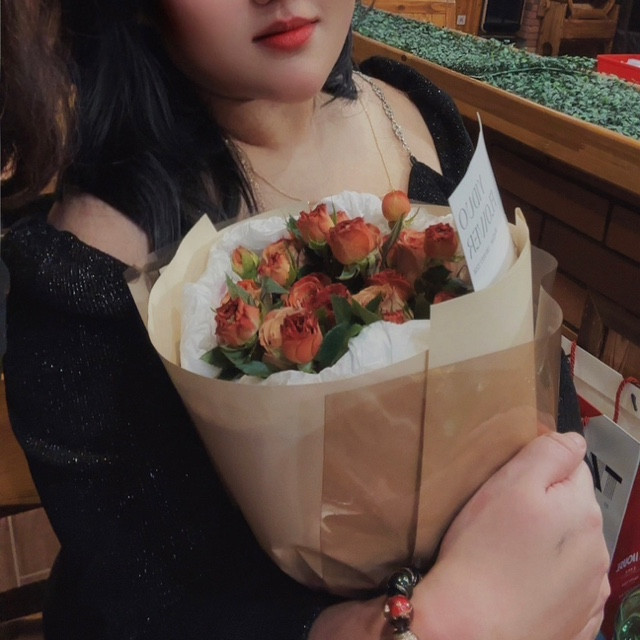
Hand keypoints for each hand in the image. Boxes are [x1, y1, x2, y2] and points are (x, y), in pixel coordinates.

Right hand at [415, 432, 609, 639]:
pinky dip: (548, 578)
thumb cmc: (482, 551)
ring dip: (549, 542)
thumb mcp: (510, 485)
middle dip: (545, 504)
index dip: (538, 466)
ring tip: (509, 552)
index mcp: (583, 511)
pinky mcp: (578, 621)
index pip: (572, 466)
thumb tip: (573, 440)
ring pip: (572, 547)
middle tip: (502, 516)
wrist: (469, 629)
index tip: (508, 479)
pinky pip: (567, 585)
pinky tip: (521, 582)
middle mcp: (597, 551)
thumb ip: (548, 454)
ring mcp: (590, 591)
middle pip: (573, 508)